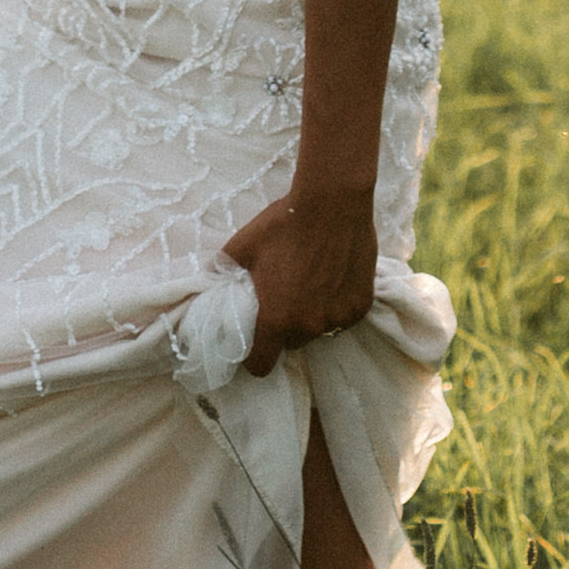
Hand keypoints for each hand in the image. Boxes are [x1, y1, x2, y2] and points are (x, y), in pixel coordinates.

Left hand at [221, 181, 375, 375]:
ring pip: (318, 330)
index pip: (261, 365)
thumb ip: (221, 271)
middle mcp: (308, 326)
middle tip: (283, 297)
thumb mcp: (242, 246)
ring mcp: (337, 318)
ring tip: (310, 282)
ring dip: (311, 315)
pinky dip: (335, 304)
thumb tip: (208, 282)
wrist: (333, 202)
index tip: (255, 339)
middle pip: (291, 343)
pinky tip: (332, 277)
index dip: (254, 355)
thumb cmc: (284, 224)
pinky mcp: (360, 306)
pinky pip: (342, 316)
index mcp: (275, 318)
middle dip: (284, 327)